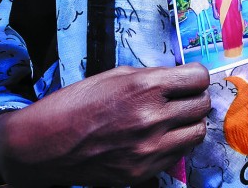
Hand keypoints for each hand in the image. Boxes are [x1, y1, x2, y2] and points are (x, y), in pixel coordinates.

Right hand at [0, 64, 209, 187]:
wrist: (45, 145)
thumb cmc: (76, 104)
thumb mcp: (116, 76)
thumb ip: (152, 77)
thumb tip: (179, 79)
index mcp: (145, 87)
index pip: (200, 78)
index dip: (195, 77)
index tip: (188, 80)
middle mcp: (152, 118)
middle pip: (202, 105)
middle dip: (194, 99)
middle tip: (180, 99)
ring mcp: (149, 148)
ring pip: (198, 132)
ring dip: (189, 124)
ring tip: (172, 120)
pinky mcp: (143, 172)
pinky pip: (178, 155)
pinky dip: (174, 145)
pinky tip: (157, 138)